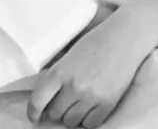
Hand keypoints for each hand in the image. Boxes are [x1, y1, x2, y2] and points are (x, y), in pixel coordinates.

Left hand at [27, 11, 147, 127]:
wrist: (124, 38)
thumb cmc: (95, 41)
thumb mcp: (68, 55)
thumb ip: (56, 74)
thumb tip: (46, 96)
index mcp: (60, 71)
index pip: (38, 100)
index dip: (33, 112)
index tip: (33, 116)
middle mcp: (74, 87)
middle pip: (55, 113)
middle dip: (55, 110)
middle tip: (61, 101)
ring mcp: (92, 97)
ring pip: (71, 121)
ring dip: (71, 115)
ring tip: (76, 103)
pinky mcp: (108, 104)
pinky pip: (91, 124)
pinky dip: (87, 119)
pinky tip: (89, 108)